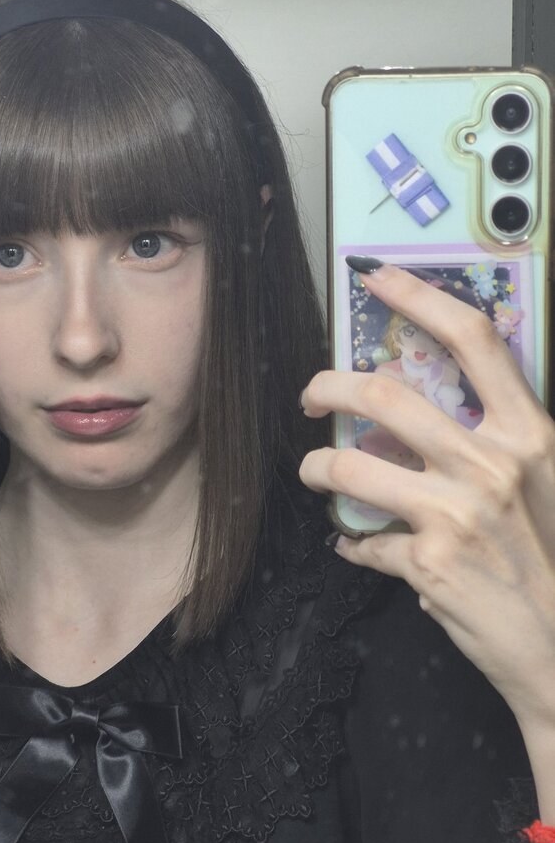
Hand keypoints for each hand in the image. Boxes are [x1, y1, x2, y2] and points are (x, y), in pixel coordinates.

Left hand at [298, 259, 554, 730]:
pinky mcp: (427, 562)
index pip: (474, 340)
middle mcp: (492, 465)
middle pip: (384, 396)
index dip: (420, 297)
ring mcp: (457, 513)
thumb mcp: (543, 481)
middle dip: (328, 386)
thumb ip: (494, 439)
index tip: (377, 279)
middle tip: (311, 395)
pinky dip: (352, 543)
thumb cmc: (551, 559)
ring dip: (317, 469)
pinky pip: (362, 541)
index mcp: (528, 434)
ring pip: (349, 468)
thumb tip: (428, 404)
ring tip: (316, 474)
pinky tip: (356, 547)